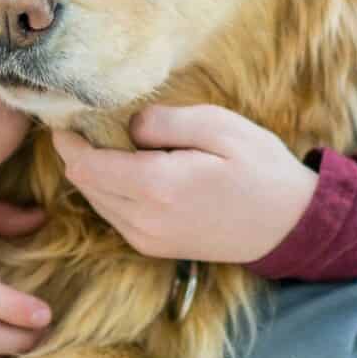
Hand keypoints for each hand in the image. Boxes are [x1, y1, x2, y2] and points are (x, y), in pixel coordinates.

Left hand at [53, 104, 317, 262]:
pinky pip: (112, 213)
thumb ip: (163, 121)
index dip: (67, 137)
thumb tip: (125, 125)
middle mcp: (143, 220)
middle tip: (83, 118)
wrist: (291, 225)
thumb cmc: (258, 167)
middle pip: (82, 182)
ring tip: (104, 137)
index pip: (84, 164)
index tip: (66, 111)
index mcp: (156, 187)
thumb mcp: (216, 125)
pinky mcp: (153, 246)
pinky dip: (107, 187)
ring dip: (90, 169)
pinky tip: (125, 164)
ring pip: (94, 199)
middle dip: (74, 150)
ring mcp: (147, 239)